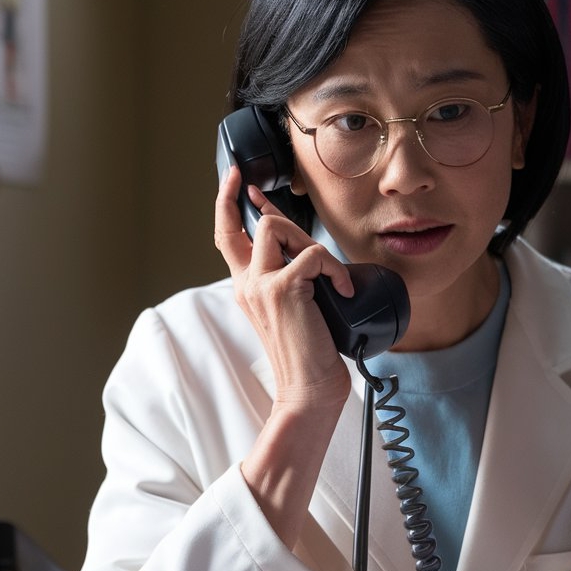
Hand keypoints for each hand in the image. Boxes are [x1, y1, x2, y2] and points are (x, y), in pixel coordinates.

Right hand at [214, 166, 354, 545]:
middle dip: (261, 206)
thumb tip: (316, 260)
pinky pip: (311, 254)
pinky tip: (343, 288)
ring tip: (327, 270)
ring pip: (276, 228)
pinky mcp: (283, 290)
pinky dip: (333, 266)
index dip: (228, 204)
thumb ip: (296, 284)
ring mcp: (261, 286)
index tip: (239, 180)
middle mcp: (247, 284)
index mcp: (248, 288)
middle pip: (244, 225)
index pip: (228, 237)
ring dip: (308, 239)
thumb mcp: (298, 311)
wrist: (309, 389)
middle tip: (277, 207)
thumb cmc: (311, 354)